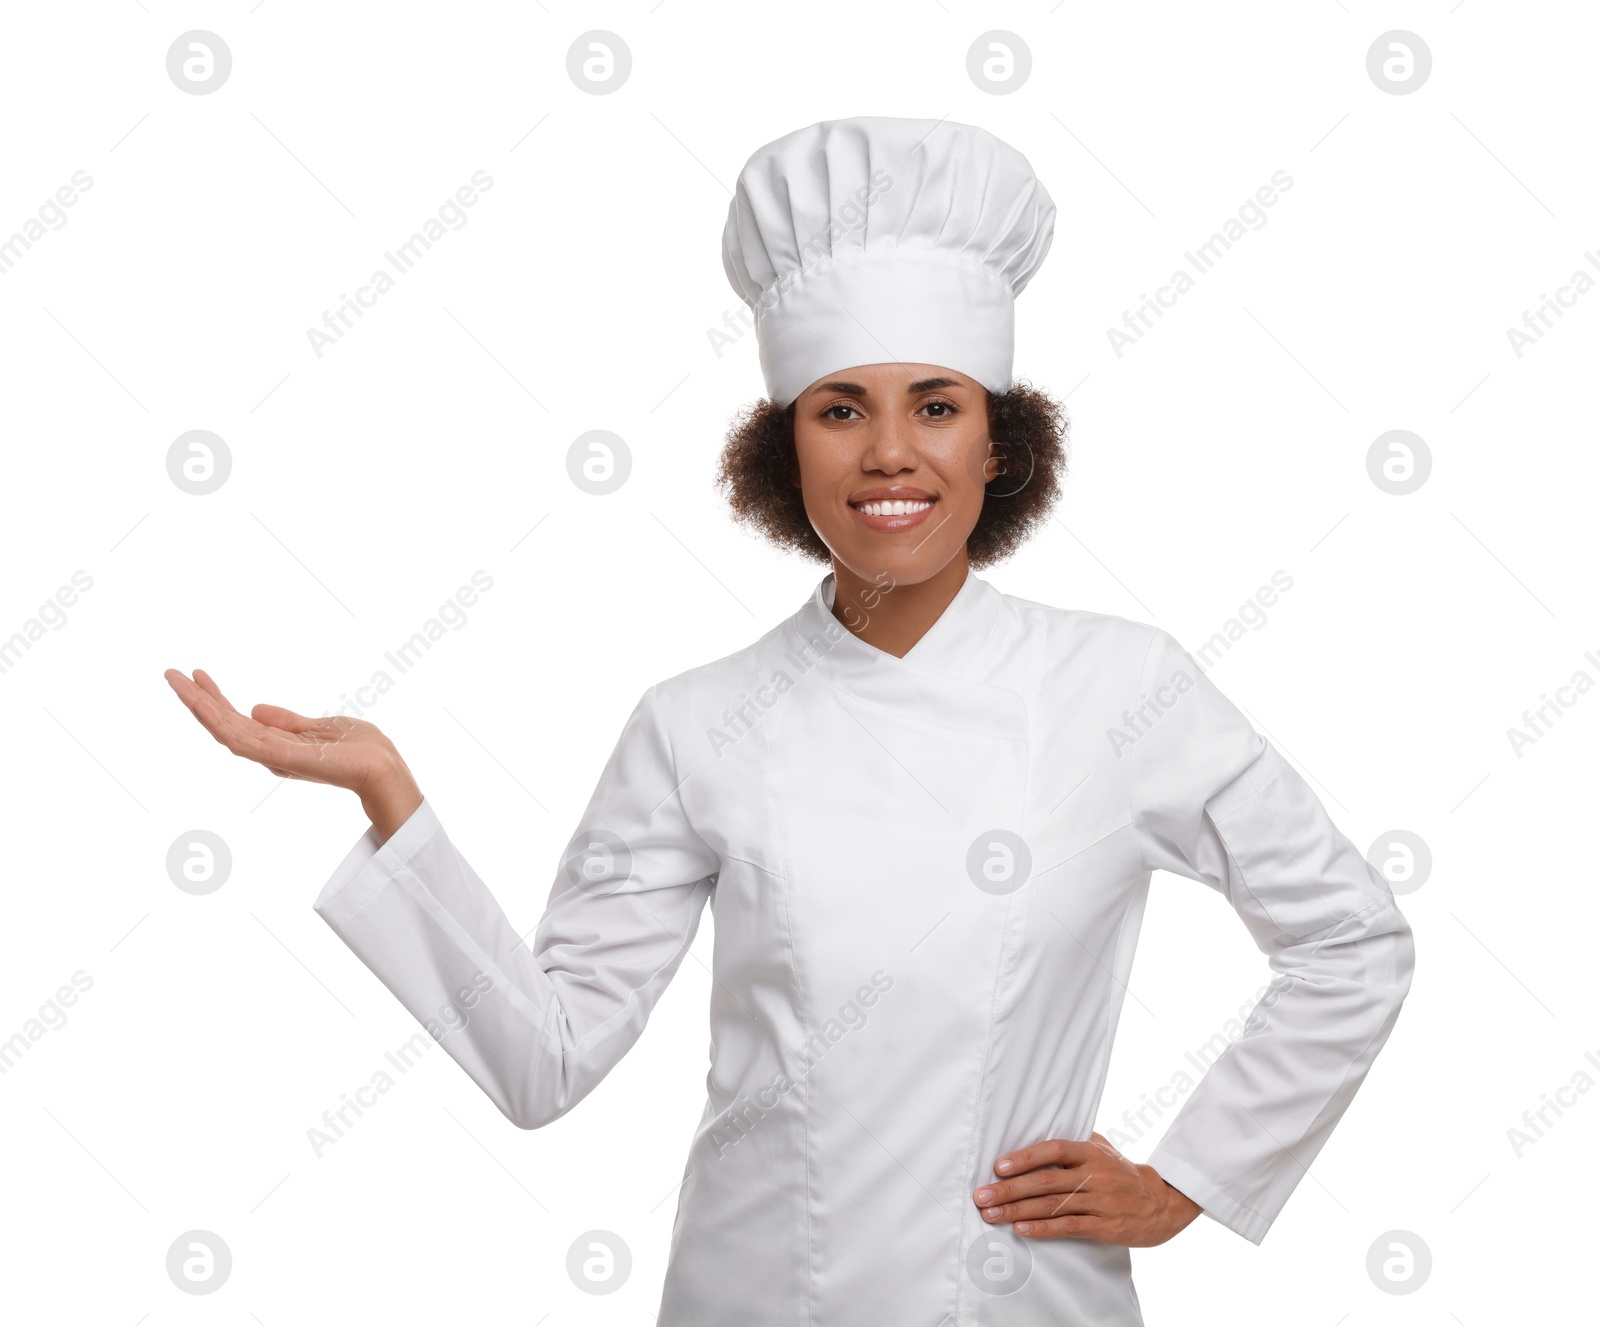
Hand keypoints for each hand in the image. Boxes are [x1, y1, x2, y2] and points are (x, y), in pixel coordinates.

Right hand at [164, 667, 422, 839]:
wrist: (383, 768)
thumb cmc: (361, 749)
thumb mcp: (320, 725)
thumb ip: (287, 720)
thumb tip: (255, 708)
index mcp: (278, 744)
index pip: (238, 720)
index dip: (216, 699)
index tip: (198, 675)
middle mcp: (269, 753)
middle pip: (224, 724)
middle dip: (197, 699)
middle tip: (170, 674)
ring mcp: (272, 757)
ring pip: (223, 730)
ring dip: (198, 705)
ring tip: (175, 681)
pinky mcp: (279, 758)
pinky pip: (240, 739)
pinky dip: (217, 720)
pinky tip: (201, 702)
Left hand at [972, 1132, 1201, 1245]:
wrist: (1161, 1203)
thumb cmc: (1121, 1172)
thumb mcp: (1103, 1148)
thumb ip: (1075, 1140)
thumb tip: (1037, 1125)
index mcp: (1091, 1152)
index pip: (1054, 1150)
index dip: (1026, 1157)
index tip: (998, 1166)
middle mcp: (1094, 1175)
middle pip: (1046, 1182)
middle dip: (1010, 1189)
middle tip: (981, 1196)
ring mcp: (1100, 1202)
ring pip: (1052, 1206)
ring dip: (1018, 1211)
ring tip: (991, 1214)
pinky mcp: (1105, 1226)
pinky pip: (1069, 1227)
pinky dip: (1043, 1229)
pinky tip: (1021, 1229)